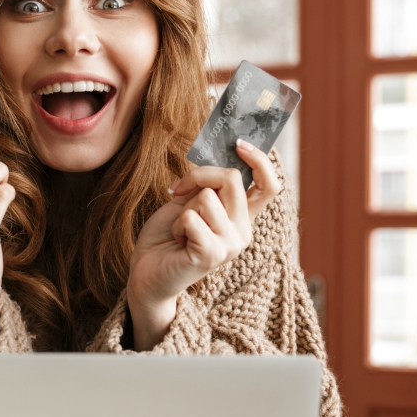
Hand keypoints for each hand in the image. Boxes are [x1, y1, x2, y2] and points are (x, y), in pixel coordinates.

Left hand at [127, 140, 280, 350]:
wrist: (147, 272)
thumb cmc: (167, 236)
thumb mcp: (188, 202)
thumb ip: (207, 186)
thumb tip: (215, 162)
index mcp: (241, 217)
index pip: (269, 186)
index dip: (260, 161)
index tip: (239, 144)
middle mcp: (242, 231)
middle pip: (232, 178)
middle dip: (199, 176)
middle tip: (178, 191)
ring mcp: (230, 244)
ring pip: (206, 197)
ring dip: (183, 209)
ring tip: (181, 230)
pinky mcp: (212, 254)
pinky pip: (192, 218)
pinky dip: (177, 224)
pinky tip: (178, 240)